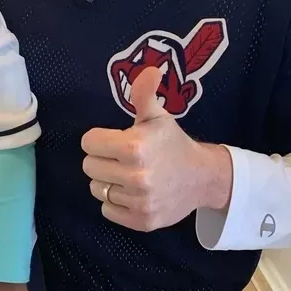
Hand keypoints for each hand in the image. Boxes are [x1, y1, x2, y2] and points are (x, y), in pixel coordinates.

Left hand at [81, 67, 232, 231]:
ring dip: (108, 181)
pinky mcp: (142, 221)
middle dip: (102, 159)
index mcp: (134, 147)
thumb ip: (144, 94)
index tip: (114, 140)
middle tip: (122, 158)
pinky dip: (115, 202)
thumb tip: (149, 70)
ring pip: (97, 189)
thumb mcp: (158, 117)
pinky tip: (132, 192)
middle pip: (89, 166)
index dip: (99, 139)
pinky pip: (107, 210)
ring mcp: (139, 201)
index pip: (88, 143)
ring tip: (128, 174)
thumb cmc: (172, 144)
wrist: (202, 178)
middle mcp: (136, 176)